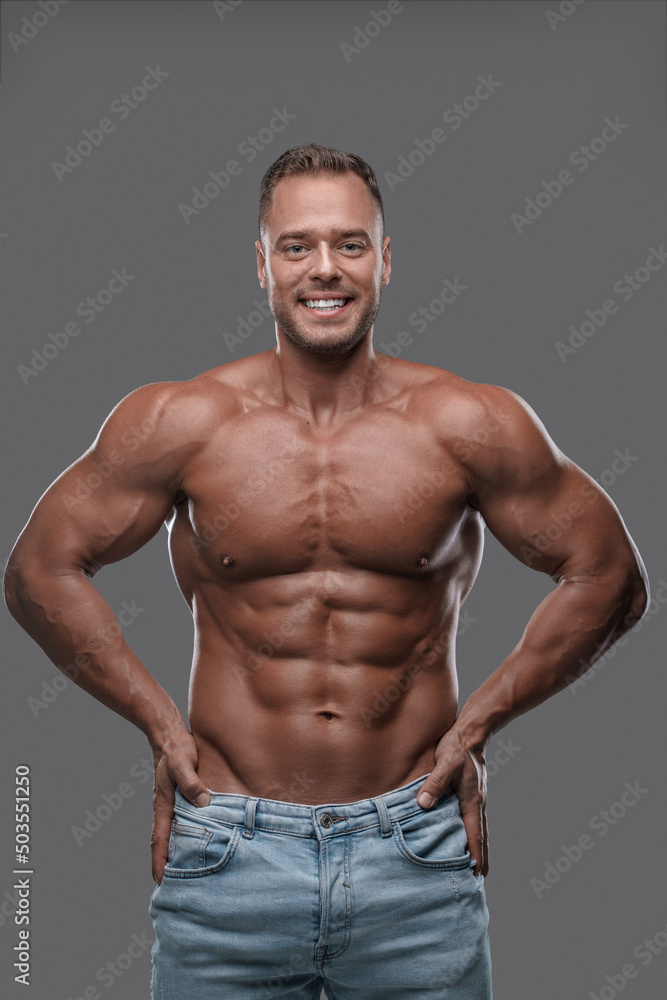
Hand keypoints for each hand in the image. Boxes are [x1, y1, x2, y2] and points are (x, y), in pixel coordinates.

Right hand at [150, 732, 210, 884]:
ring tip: (190, 875)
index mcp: (164, 806)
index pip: (159, 841)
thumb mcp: (183, 762)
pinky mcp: (183, 799)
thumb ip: (191, 781)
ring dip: (178, 854)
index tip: (161, 884)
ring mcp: (173, 805)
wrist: (170, 735)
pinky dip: (187, 838)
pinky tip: (199, 844)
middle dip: (168, 867)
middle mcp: (167, 810)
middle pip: (165, 844)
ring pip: (174, 835)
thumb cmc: (176, 749)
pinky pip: (183, 824)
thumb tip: (203, 802)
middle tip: (177, 890)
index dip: (159, 863)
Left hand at [416, 728, 488, 876]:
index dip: (475, 854)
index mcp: (472, 800)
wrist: (471, 730)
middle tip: (479, 880)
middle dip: (480, 857)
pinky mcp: (470, 792)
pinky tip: (465, 836)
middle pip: (481, 836)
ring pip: (478, 828)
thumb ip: (435, 783)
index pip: (476, 834)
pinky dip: (473, 833)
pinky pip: (473, 818)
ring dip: (478, 846)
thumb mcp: (445, 762)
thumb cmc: (457, 746)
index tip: (476, 875)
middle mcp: (477, 802)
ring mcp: (475, 798)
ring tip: (475, 865)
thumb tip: (423, 803)